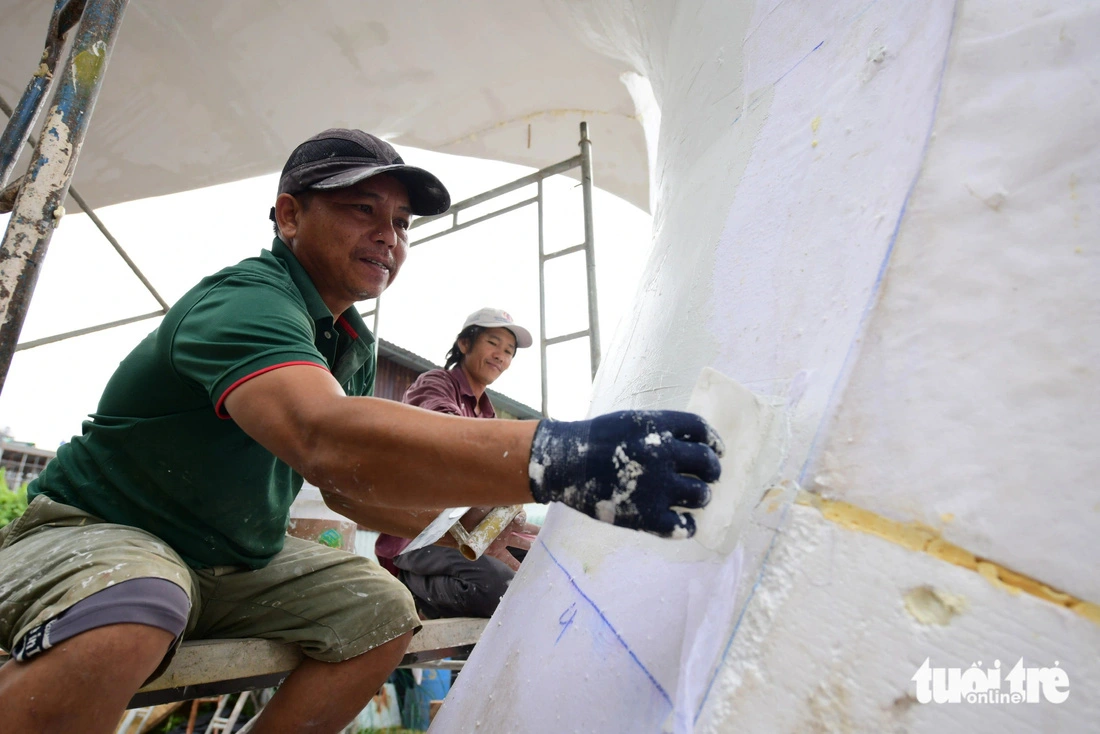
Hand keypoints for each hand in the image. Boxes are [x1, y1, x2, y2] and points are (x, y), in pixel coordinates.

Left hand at [460, 508, 539, 570]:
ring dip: (530, 547)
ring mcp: (503, 539)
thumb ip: (495, 503)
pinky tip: (523, 570)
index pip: (520, 515)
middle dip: (536, 531)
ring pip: (521, 543)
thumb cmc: (469, 511)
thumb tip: (507, 500)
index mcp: (505, 514)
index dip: (522, 517)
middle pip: (526, 528)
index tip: (519, 520)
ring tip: (542, 552)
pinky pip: (508, 558)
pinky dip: (515, 565)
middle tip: (548, 534)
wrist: (455, 526)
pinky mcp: (496, 551)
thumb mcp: (483, 503)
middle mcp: (507, 526)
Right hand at [528, 410, 723, 537]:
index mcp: (657, 427)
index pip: (701, 430)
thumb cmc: (597, 440)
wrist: (564, 463)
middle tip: (709, 476)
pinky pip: (684, 526)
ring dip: (702, 496)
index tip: (717, 450)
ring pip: (700, 494)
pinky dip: (688, 525)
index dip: (714, 441)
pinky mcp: (646, 516)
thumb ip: (662, 429)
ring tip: (694, 496)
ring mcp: (656, 487)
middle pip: (707, 463)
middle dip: (713, 470)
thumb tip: (696, 443)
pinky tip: (683, 521)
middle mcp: (661, 454)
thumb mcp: (631, 421)